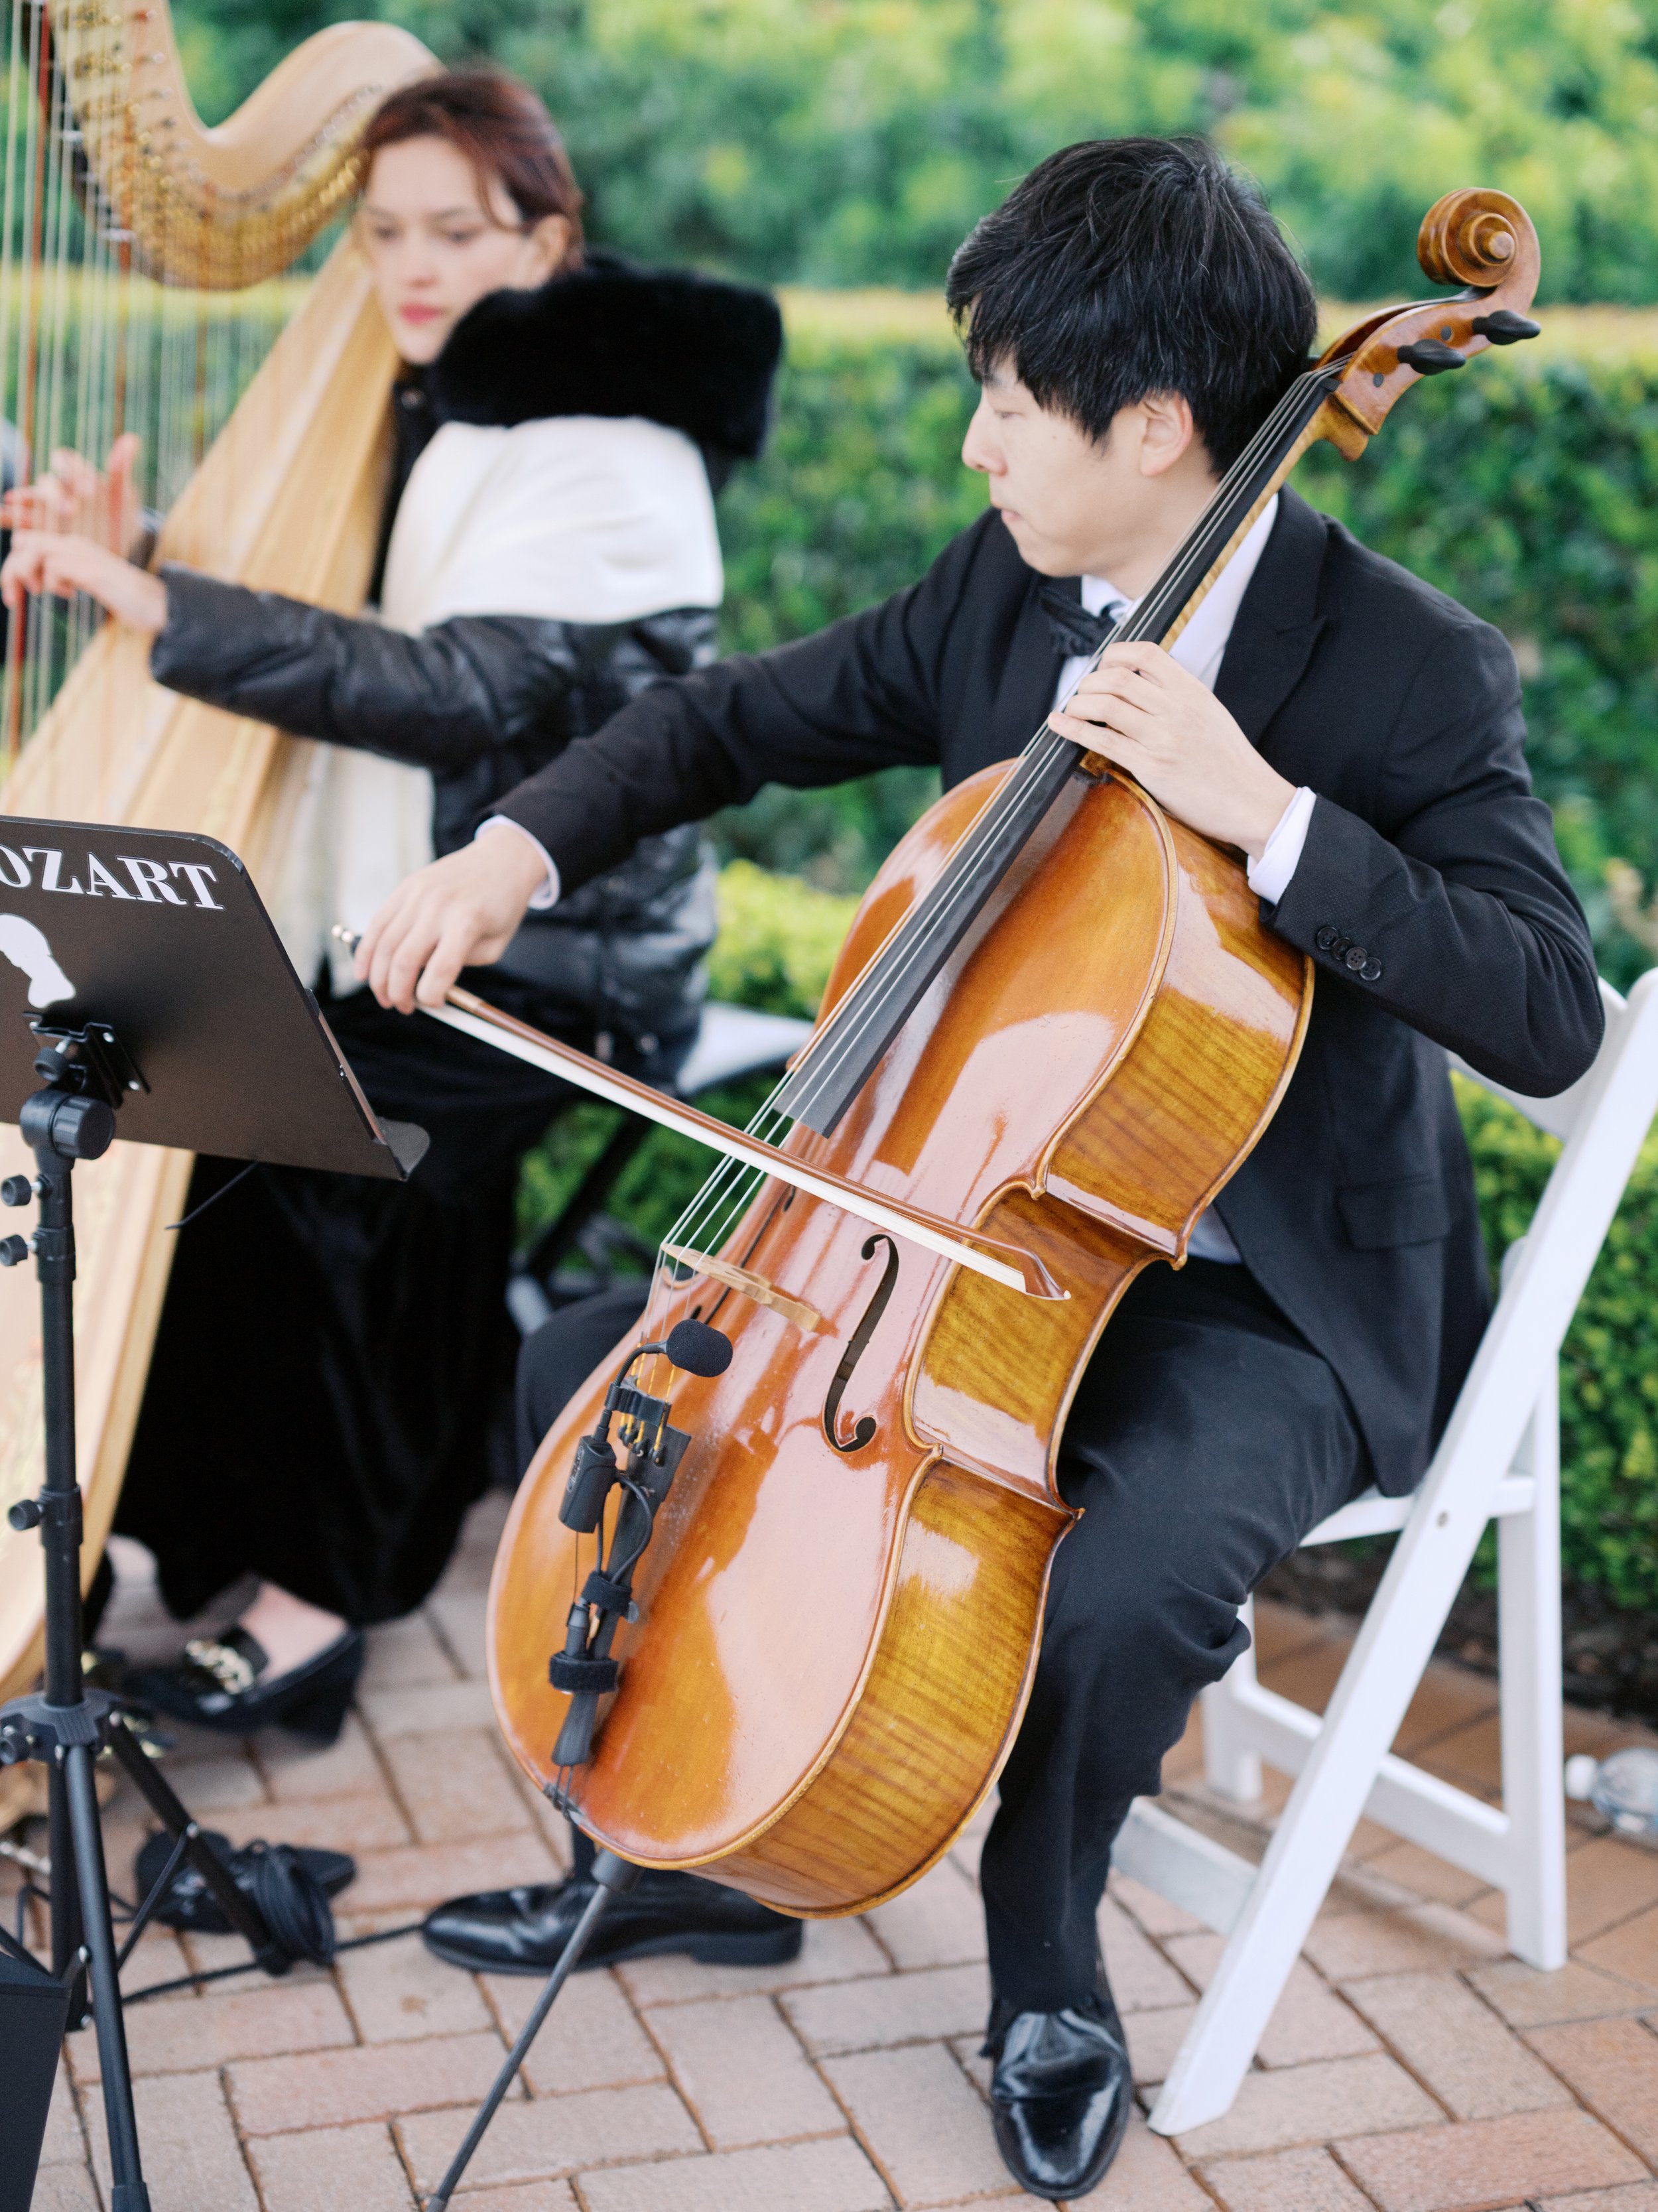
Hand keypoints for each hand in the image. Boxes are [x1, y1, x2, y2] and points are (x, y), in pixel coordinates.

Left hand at [0, 531, 167, 631]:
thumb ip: (65, 574)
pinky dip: (53, 584)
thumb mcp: (87, 582)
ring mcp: (83, 556)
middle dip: (11, 570)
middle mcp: (75, 544)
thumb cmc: (126, 599)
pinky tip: (70, 595)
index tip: (15, 595)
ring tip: (39, 593)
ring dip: (25, 574)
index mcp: (73, 546)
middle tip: (14, 599)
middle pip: (23, 541)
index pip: (27, 542)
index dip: (14, 566)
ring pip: (33, 549)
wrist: (159, 606)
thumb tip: (37, 580)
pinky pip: (54, 568)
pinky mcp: (91, 571)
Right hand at [2, 433, 142, 551]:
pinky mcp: (43, 528)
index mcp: (77, 476)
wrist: (118, 544)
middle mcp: (61, 489)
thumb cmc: (121, 515)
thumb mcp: (124, 495)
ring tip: (13, 500)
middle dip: (56, 494)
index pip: (67, 463)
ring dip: (23, 498)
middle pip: (50, 483)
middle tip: (69, 511)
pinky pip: (23, 520)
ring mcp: (50, 508)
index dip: (73, 471)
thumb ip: (120, 469)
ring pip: (32, 499)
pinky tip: (1, 516)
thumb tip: (131, 439)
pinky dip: (9, 517)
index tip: (88, 490)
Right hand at [356, 828, 549, 1012]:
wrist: (502, 859)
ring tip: (385, 997)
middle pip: (403, 960)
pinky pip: (377, 923)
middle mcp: (438, 906)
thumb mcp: (496, 944)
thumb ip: (462, 966)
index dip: (431, 996)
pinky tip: (363, 972)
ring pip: (383, 944)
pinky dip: (365, 951)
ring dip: (378, 978)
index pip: (440, 970)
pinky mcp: (405, 887)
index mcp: (467, 921)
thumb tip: (425, 988)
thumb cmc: (502, 907)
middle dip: (397, 993)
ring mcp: (417, 894)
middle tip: (402, 1007)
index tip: (433, 1004)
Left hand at [1049, 641, 1294, 858]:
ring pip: (1106, 705)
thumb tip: (1139, 685)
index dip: (1116, 654)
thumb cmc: (1230, 762)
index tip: (1103, 664)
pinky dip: (1074, 729)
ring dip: (1078, 704)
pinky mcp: (1152, 767)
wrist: (1252, 800)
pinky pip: (1104, 741)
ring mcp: (1163, 737)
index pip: (1146, 654)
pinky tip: (1059, 724)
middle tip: (1082, 693)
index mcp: (1192, 691)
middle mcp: (1177, 709)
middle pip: (1118, 678)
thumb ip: (1178, 697)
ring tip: (1071, 710)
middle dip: (1089, 681)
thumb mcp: (1210, 714)